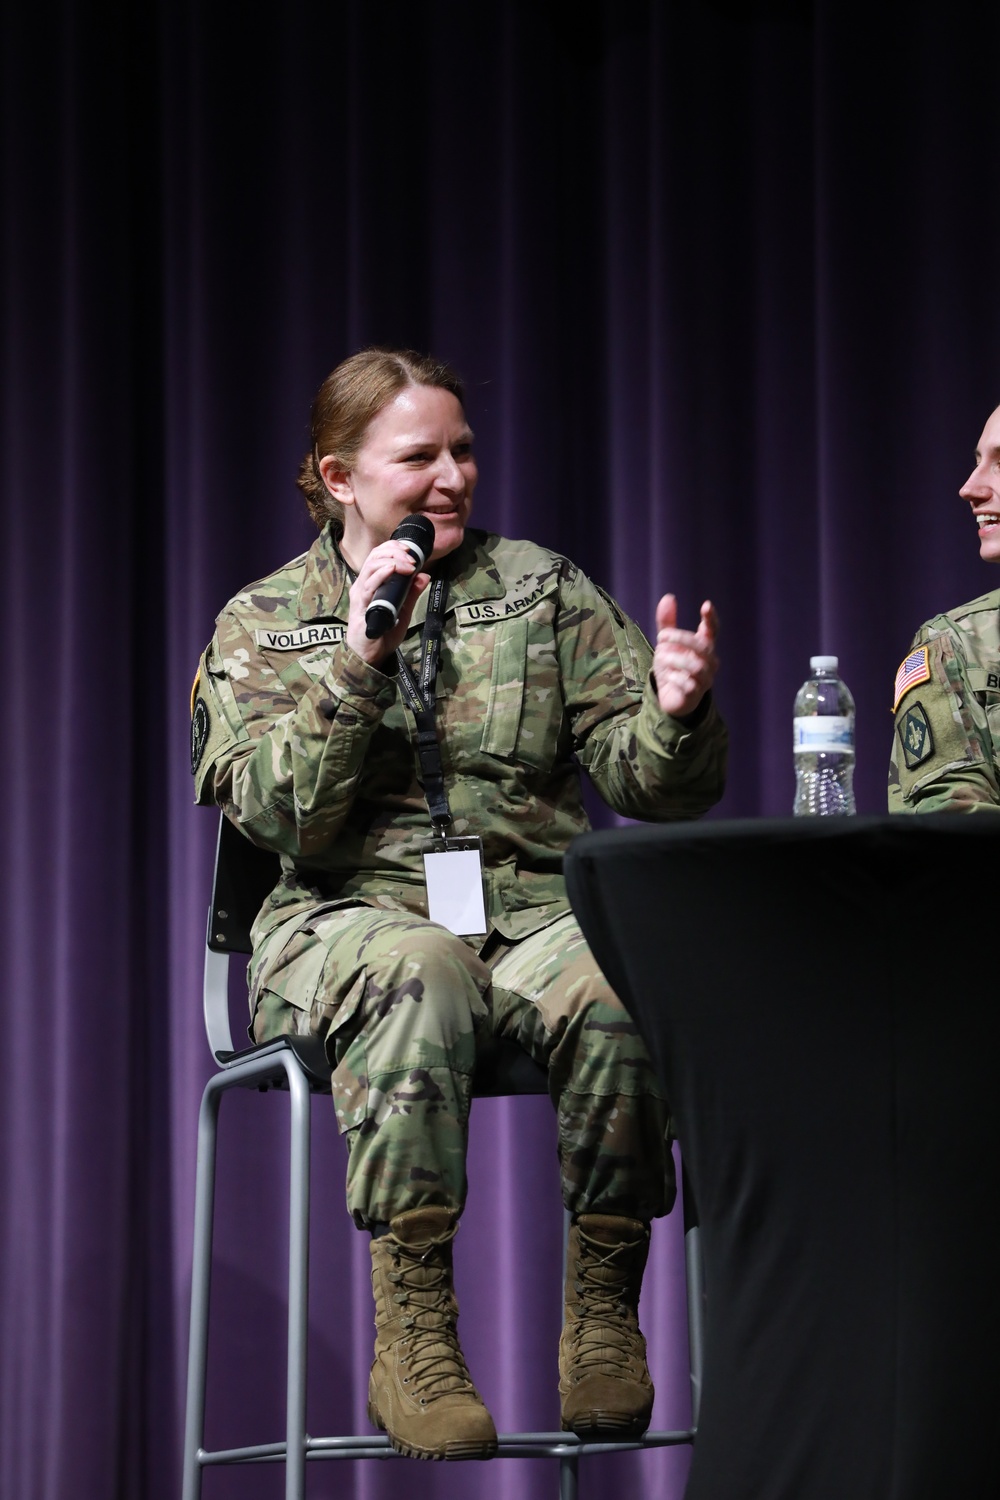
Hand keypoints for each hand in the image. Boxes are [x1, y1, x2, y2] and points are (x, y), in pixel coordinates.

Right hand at [345, 539, 429, 666]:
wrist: (370, 656)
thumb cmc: (383, 632)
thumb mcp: (403, 609)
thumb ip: (412, 593)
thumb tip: (425, 575)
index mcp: (372, 582)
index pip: (379, 555)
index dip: (393, 547)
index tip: (411, 549)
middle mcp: (363, 584)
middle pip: (374, 556)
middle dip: (394, 551)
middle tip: (412, 557)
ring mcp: (360, 594)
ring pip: (371, 566)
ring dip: (391, 560)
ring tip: (407, 563)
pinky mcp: (360, 606)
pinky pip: (368, 585)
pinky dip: (380, 574)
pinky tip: (392, 569)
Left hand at [652, 595, 718, 719]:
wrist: (671, 697)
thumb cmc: (672, 667)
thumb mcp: (666, 644)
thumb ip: (667, 623)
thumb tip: (668, 597)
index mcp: (704, 646)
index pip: (713, 630)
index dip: (711, 618)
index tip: (706, 605)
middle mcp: (709, 662)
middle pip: (704, 646)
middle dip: (682, 638)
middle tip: (661, 636)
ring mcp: (704, 679)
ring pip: (696, 666)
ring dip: (676, 659)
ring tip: (660, 656)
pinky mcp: (695, 694)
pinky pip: (689, 684)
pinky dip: (675, 677)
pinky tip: (667, 675)